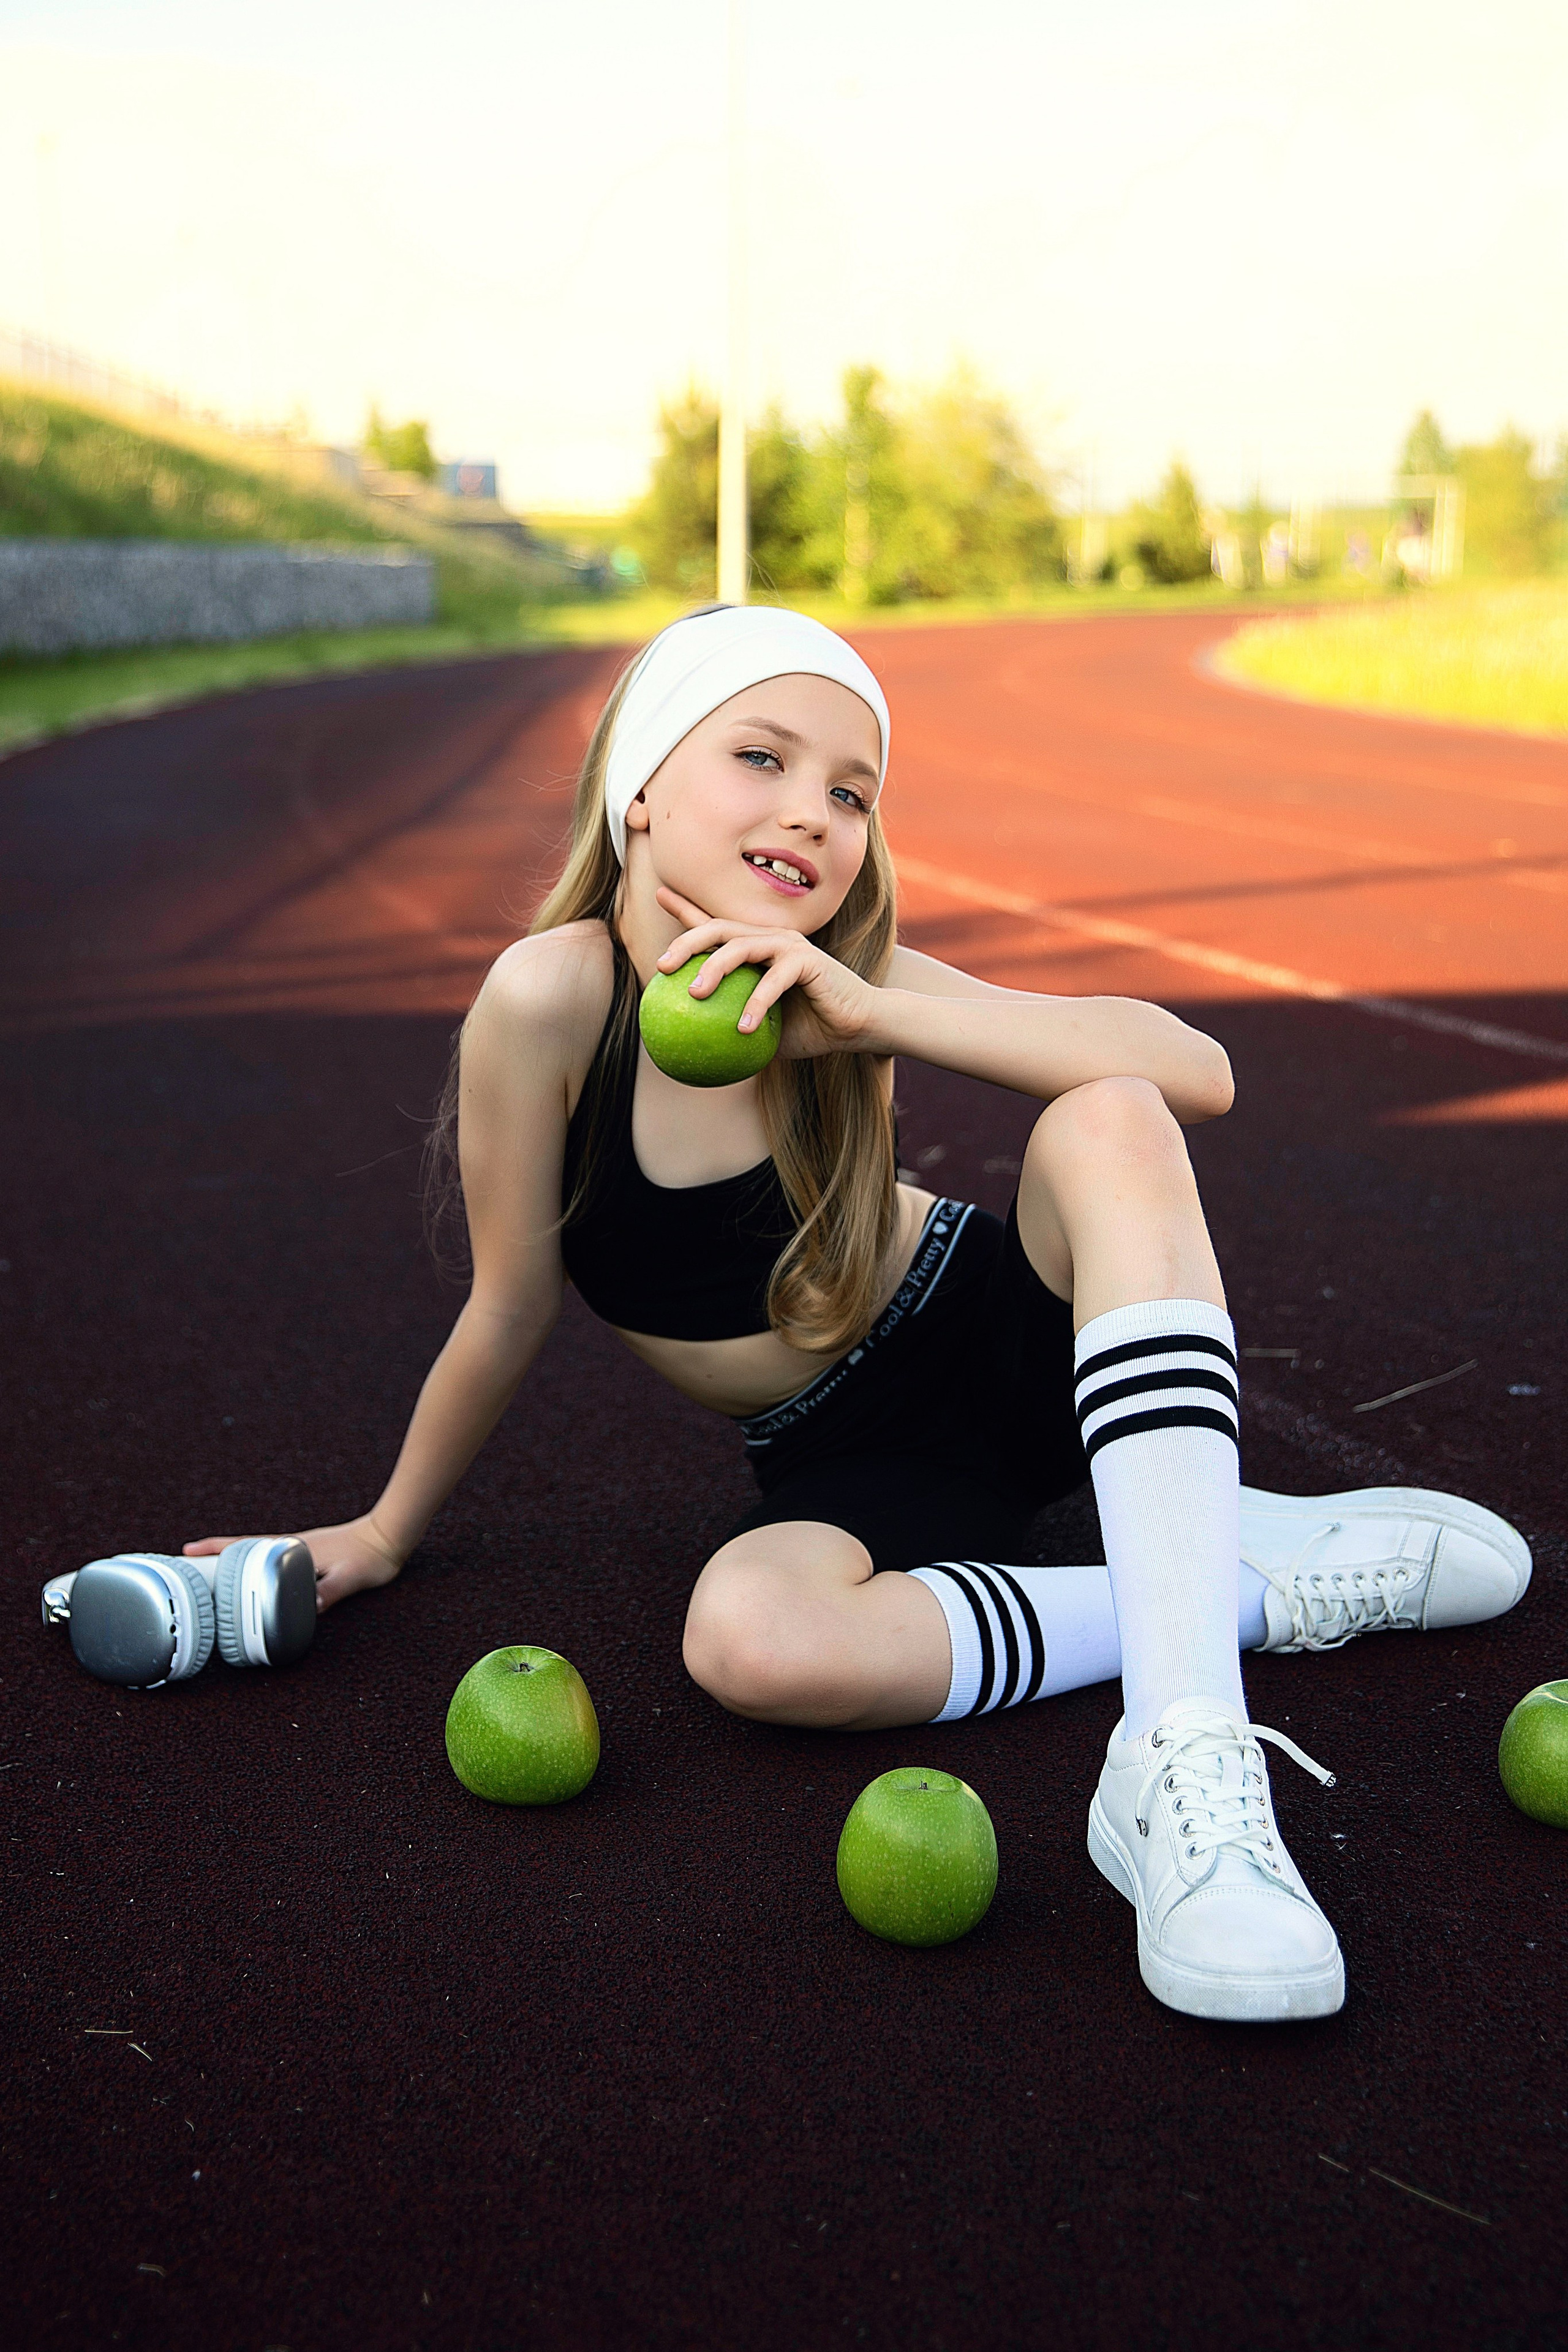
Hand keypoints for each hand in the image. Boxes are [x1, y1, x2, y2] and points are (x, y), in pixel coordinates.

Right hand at [184, 1514, 403, 1613]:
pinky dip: (256, 1567)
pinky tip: (255, 1579)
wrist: (390, 1536)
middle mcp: (291, 1546)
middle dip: (214, 1556)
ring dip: (234, 1562)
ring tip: (211, 1575)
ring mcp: (298, 1549)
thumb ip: (330, 1592)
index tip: (187, 1551)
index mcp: (293, 1550)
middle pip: (243, 1550)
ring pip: (257, 1554)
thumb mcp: (350, 1578)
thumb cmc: (370, 1556)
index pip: (246, 1546)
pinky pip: (273, 1561)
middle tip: (186, 1566)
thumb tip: (309, 1608)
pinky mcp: (309, 1555)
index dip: (216, 1549)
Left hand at [654, 886, 877, 1059]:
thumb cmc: (811, 1029)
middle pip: (720, 928)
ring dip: (714, 967)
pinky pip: (775, 978)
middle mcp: (770, 940)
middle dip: (687, 941)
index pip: (716, 927)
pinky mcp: (808, 961)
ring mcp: (789, 946)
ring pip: (741, 945)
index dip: (686, 908)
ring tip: (693, 995)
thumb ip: (733, 1032)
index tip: (660, 895)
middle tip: (663, 965)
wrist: (857, 1027)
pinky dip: (758, 1002)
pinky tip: (745, 1029)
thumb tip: (696, 1054)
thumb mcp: (764, 1033)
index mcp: (757, 950)